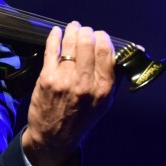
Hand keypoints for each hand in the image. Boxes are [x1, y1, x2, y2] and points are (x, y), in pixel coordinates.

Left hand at [21, 21, 115, 165]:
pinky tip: (56, 32)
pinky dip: (54, 37)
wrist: (54, 137)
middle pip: (88, 43)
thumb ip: (111, 80)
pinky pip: (52, 50)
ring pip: (70, 45)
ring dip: (71, 31)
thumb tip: (119, 54)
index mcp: (103, 89)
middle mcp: (85, 83)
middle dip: (86, 32)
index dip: (102, 38)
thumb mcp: (104, 104)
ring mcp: (65, 80)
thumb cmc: (80, 119)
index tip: (99, 35)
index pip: (106, 52)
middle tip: (84, 30)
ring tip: (72, 27)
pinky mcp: (47, 78)